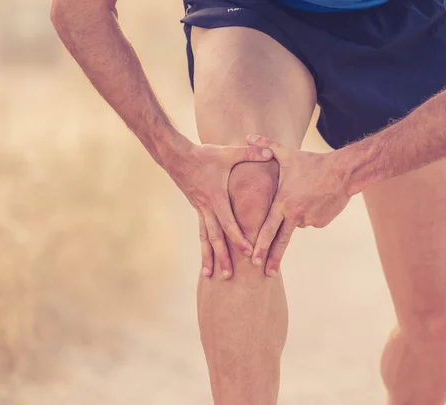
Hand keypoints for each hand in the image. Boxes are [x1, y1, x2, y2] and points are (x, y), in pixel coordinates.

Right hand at [158, 135, 272, 278]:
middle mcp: (206, 208)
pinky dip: (204, 246)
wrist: (175, 156)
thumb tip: (269, 152)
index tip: (247, 252)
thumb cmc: (203, 155)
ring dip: (209, 257)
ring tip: (209, 276)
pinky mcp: (197, 210)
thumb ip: (249, 153)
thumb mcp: (226, 153)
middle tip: (228, 276)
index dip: (238, 237)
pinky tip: (205, 259)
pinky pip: (202, 232)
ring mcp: (200, 210)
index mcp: (216, 197)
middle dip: (222, 257)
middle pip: (215, 237)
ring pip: (205, 238)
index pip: (228, 222)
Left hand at [246, 135, 351, 276]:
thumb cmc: (312, 162)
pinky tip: (316, 200)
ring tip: (306, 197)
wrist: (343, 172)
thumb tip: (248, 136)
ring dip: (297, 217)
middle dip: (272, 259)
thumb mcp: (287, 154)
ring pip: (298, 224)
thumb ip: (265, 147)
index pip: (267, 229)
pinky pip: (312, 221)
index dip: (258, 245)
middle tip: (265, 273)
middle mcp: (295, 215)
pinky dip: (311, 214)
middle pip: (281, 242)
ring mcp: (310, 221)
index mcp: (283, 203)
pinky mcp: (322, 222)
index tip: (252, 260)